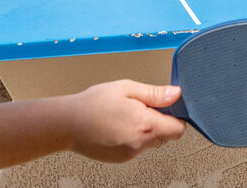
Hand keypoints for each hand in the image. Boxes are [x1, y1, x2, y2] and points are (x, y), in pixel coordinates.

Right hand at [63, 80, 185, 162]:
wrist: (67, 124)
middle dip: (160, 121)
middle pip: (166, 136)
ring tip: (125, 115)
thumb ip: (155, 93)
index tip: (167, 106)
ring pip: (151, 142)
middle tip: (141, 106)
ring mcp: (130, 153)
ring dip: (145, 129)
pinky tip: (118, 125)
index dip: (177, 116)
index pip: (178, 129)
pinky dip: (133, 137)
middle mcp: (140, 143)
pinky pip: (137, 147)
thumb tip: (176, 94)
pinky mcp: (121, 158)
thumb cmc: (93, 104)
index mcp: (145, 124)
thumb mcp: (126, 88)